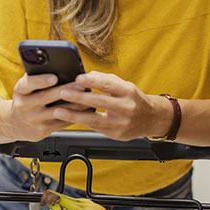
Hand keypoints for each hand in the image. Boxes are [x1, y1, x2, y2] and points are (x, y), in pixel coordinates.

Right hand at [8, 74, 85, 141]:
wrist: (15, 123)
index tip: (54, 77)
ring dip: (74, 104)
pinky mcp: (42, 130)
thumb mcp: (25, 87)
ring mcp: (33, 119)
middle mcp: (24, 105)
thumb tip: (59, 66)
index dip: (41, 80)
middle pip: (46, 97)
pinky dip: (74, 116)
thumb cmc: (26, 98)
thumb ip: (37, 77)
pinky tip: (85, 110)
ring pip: (57, 111)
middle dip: (65, 90)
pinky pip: (61, 123)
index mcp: (20, 91)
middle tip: (80, 85)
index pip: (28, 84)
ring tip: (88, 97)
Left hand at [54, 71, 172, 140]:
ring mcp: (121, 123)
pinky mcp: (116, 134)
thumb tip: (86, 75)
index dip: (92, 81)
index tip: (77, 79)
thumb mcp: (124, 86)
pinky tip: (69, 119)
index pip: (108, 85)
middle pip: (99, 102)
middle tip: (63, 93)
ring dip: (74, 115)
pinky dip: (81, 122)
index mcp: (128, 92)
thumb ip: (106, 80)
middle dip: (79, 98)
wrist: (151, 119)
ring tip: (59, 111)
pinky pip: (95, 128)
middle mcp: (126, 107)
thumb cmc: (134, 99)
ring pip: (95, 119)